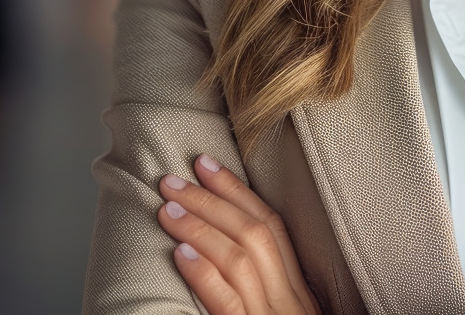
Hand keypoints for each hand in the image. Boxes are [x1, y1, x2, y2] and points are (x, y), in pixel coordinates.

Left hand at [157, 153, 322, 314]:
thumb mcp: (279, 314)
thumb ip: (263, 285)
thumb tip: (224, 239)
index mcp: (297, 289)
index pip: (271, 225)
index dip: (237, 190)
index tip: (204, 163)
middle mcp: (290, 299)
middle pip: (254, 233)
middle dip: (212, 200)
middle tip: (172, 182)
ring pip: (240, 260)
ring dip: (200, 229)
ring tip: (167, 210)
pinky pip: (227, 302)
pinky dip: (204, 273)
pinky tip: (179, 253)